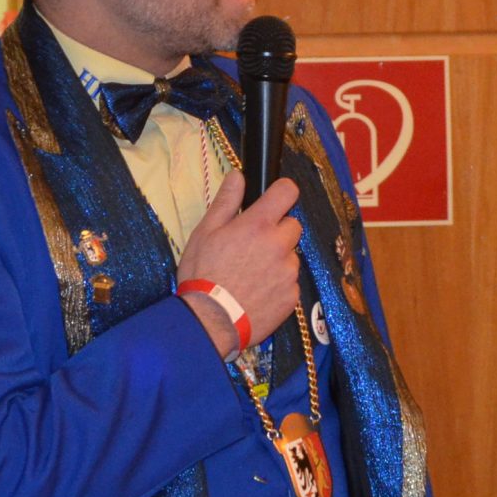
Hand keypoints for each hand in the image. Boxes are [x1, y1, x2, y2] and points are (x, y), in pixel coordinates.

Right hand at [177, 173, 301, 355]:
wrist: (211, 321)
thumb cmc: (203, 273)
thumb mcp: (206, 232)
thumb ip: (227, 201)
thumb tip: (238, 175)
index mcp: (258, 225)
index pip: (288, 192)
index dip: (282, 192)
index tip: (274, 198)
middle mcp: (279, 245)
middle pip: (293, 225)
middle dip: (278, 231)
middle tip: (254, 245)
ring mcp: (288, 272)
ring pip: (291, 256)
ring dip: (278, 259)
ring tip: (252, 274)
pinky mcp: (292, 296)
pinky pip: (290, 282)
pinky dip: (278, 284)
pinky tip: (257, 292)